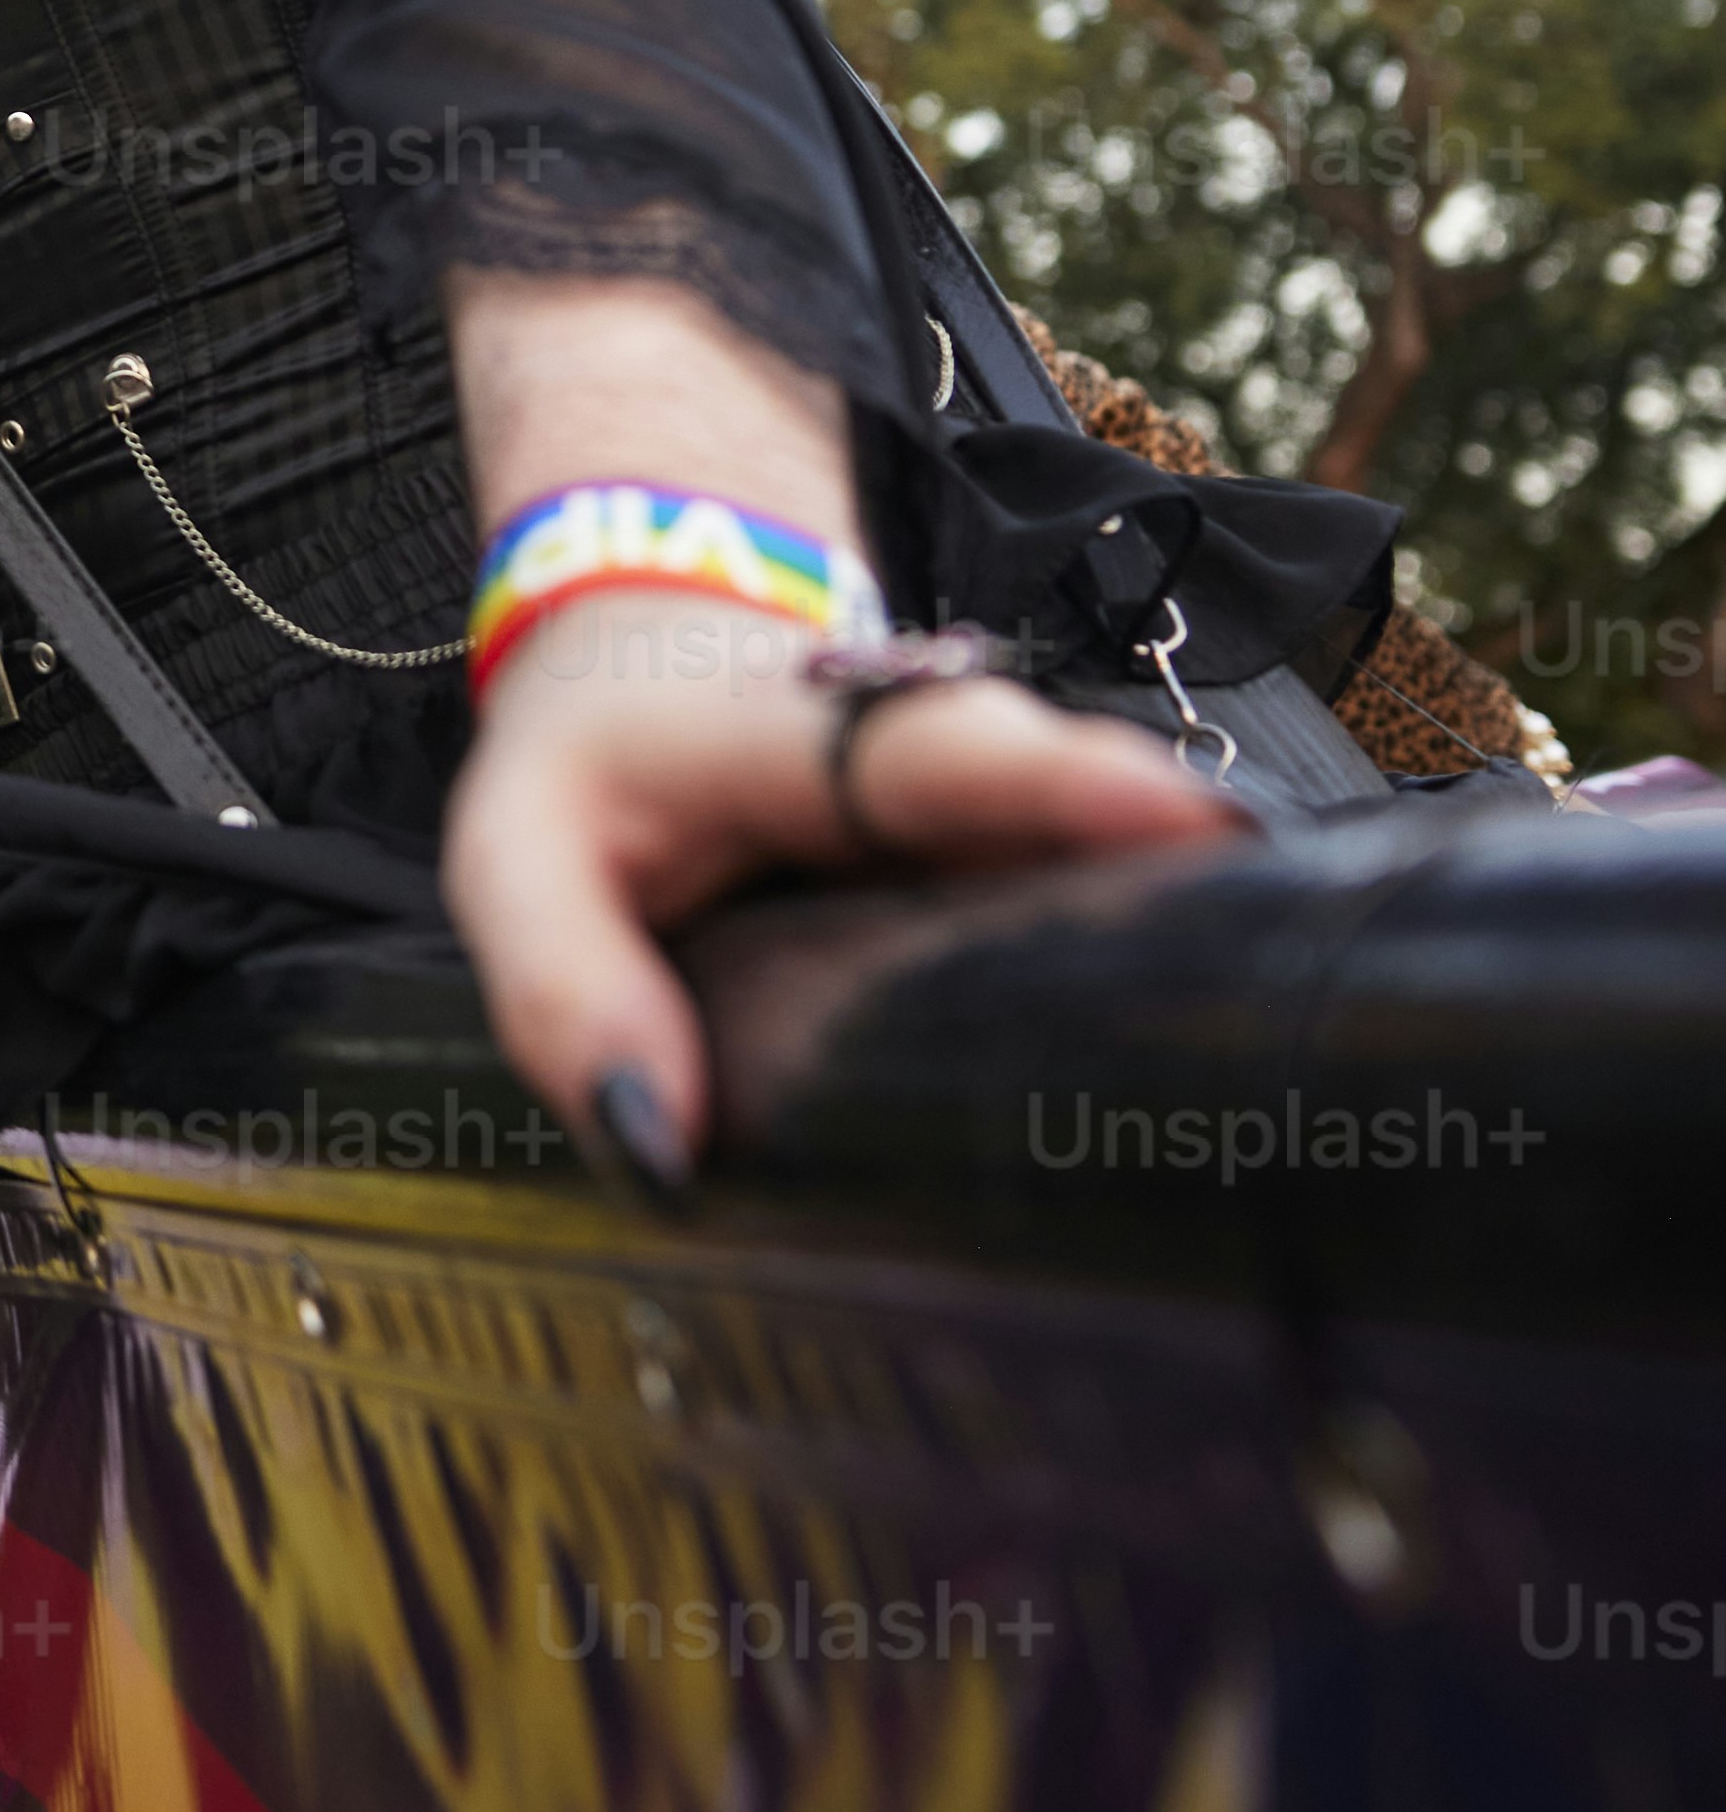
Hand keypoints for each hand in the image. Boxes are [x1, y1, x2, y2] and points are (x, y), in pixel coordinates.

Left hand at [441, 598, 1245, 1174]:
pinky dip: (1150, 956)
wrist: (645, 663)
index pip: (930, 751)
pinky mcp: (1008, 870)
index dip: (1053, 786)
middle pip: (1060, 800)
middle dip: (1165, 854)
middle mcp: (922, 758)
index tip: (1180, 819)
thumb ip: (562, 988)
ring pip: (1097, 857)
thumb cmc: (588, 775)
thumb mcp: (512, 857)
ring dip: (1184, 914)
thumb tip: (659, 1148)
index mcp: (788, 737)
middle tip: (1278, 914)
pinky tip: (1239, 1037)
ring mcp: (982, 813)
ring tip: (1298, 985)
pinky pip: (1083, 905)